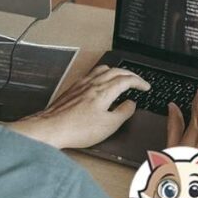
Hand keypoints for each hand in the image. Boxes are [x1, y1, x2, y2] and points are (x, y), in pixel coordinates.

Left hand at [6, 65, 148, 149]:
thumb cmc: (77, 129)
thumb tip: (131, 104)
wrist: (51, 128)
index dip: (139, 82)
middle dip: (130, 74)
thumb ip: (123, 112)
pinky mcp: (73, 88)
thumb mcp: (108, 125)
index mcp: (104, 91)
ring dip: (116, 71)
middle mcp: (93, 84)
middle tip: (138, 81)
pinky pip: (92, 74)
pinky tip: (100, 81)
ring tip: (121, 77)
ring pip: (103, 69)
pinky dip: (102, 74)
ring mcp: (82, 84)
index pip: (126, 80)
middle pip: (116, 71)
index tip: (145, 87)